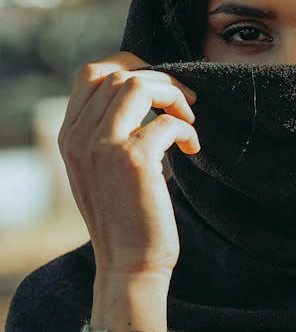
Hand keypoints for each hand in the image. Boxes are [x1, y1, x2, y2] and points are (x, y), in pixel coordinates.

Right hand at [58, 50, 200, 278]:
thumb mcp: (99, 171)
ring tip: (188, 120)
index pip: (91, 73)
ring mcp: (104, 146)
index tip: (158, 84)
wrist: (128, 265)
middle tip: (184, 101)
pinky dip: (186, 129)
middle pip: (118, 73)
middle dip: (159, 79)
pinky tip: (192, 147)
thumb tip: (138, 95)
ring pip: (139, 85)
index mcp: (68, 137)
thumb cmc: (124, 220)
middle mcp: (79, 137)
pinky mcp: (134, 160)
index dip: (130, 66)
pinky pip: (166, 121)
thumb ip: (104, 134)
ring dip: (173, 95)